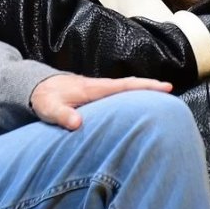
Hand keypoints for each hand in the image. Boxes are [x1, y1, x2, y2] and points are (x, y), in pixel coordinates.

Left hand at [30, 74, 172, 129]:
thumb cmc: (44, 98)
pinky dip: (132, 97)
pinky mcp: (96, 96)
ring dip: (143, 92)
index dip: (146, 86)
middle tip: (173, 93)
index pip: (125, 85)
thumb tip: (78, 123)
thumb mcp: (49, 108)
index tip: (166, 87)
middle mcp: (100, 87)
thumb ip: (62, 115)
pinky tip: (138, 106)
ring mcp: (99, 90)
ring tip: (162, 101)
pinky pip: (119, 95)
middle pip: (131, 85)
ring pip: (126, 90)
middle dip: (152, 88)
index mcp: (94, 88)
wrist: (36, 87)